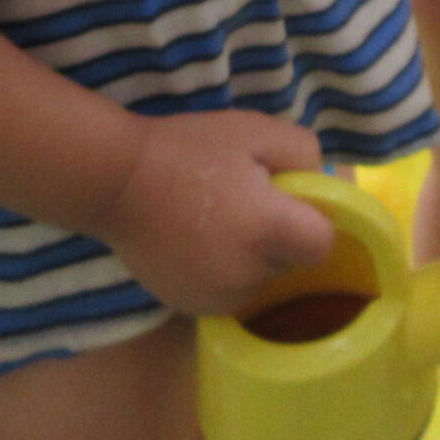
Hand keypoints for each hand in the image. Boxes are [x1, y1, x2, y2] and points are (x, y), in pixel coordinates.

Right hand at [94, 111, 332, 316]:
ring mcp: (217, 298)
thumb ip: (304, 154)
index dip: (312, 219)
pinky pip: (228, 292)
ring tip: (216, 221)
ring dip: (252, 258)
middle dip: (279, 236)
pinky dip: (223, 273)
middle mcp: (249, 275)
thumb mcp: (255, 131)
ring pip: (260, 281)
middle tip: (244, 201)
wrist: (117, 182)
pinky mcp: (191, 308)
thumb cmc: (188, 149)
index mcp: (269, 231)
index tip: (288, 200)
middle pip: (290, 263)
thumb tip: (319, 184)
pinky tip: (198, 243)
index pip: (322, 244)